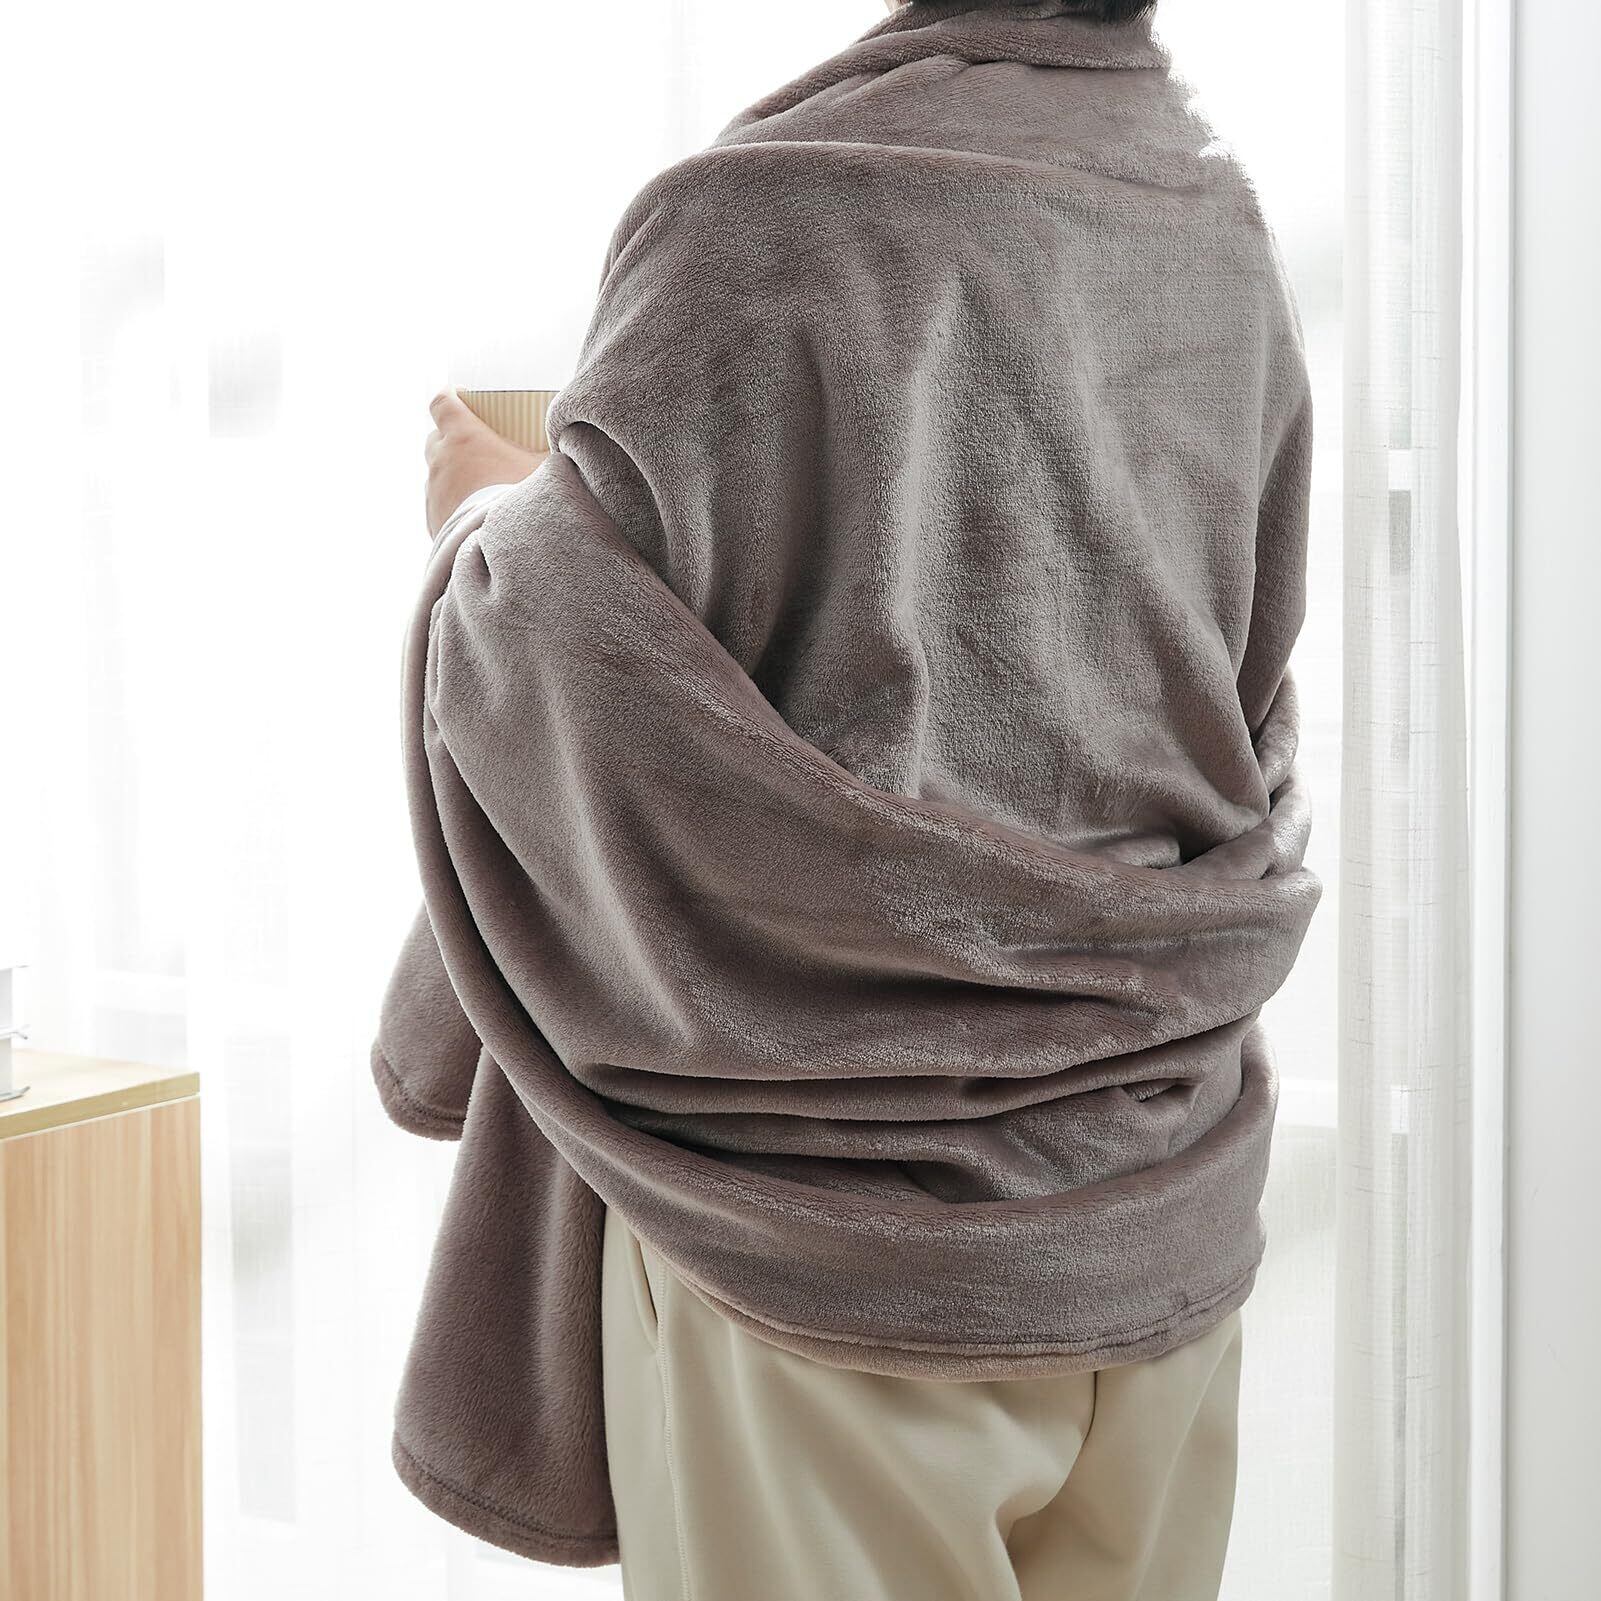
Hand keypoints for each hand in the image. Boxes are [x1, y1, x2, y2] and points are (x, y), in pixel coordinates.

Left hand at [424, 388, 545, 537]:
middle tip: (477, 447)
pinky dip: (452, 505)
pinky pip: (439, 505)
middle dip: (451, 438)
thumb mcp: (548, 467)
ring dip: (452, 475)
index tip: (462, 400)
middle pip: (436, 438)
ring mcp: (434, 492)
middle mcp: (442, 461)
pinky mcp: (433, 521)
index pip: (441, 402)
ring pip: (437, 474)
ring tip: (478, 488)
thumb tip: (569, 435)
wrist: (508, 550)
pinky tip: (472, 514)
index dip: (450, 398)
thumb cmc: (526, 502)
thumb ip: (553, 447)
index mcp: (464, 437)